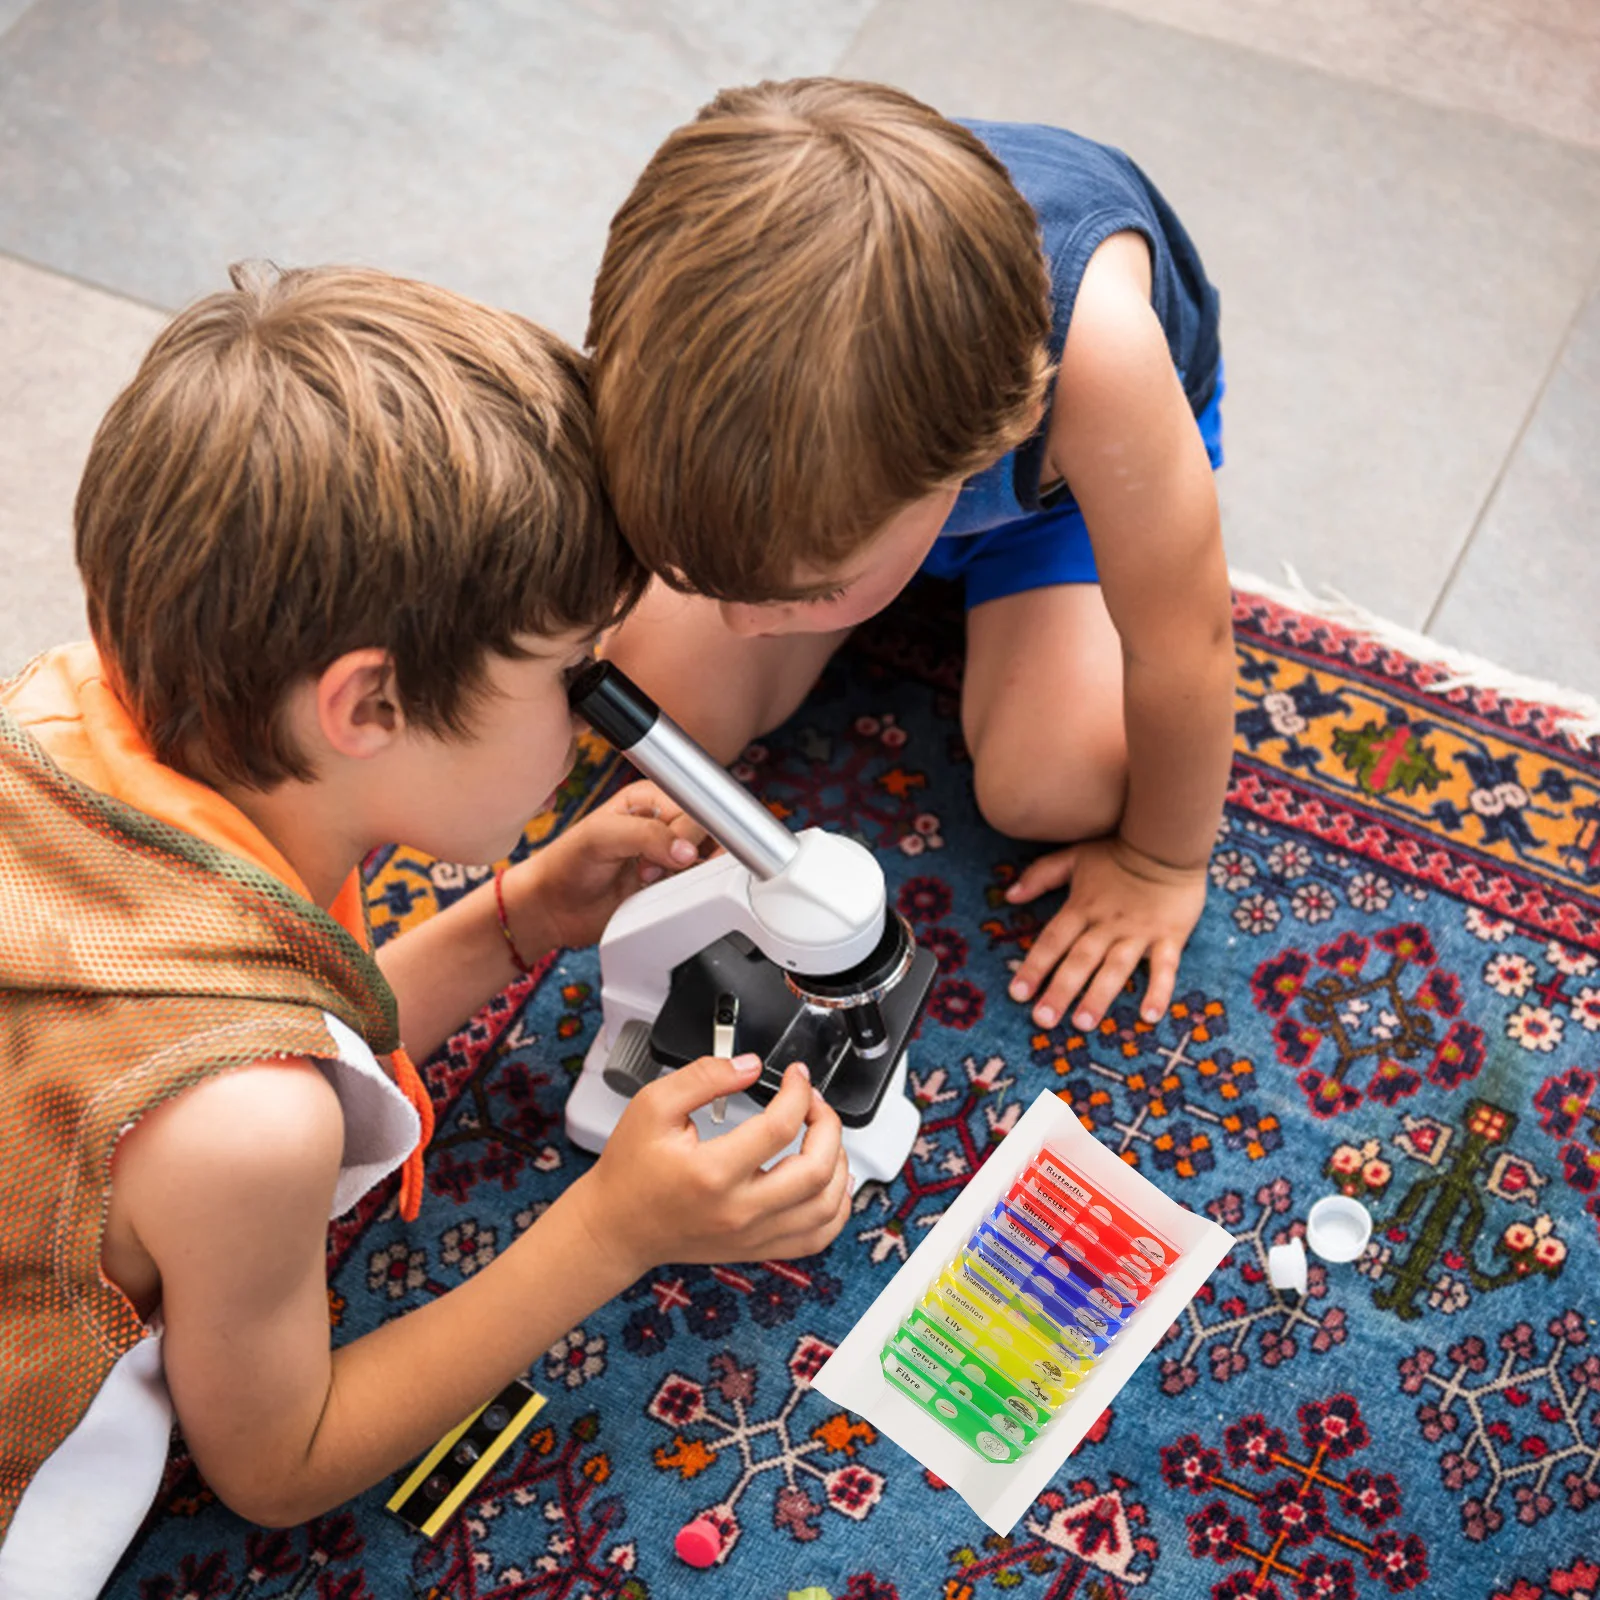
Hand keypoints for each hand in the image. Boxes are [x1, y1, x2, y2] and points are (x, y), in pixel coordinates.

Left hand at [505, 782, 704, 951]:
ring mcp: (668, 856)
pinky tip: (659, 892)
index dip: (687, 830)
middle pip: (706, 832)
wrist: (554, 909)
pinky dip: (686, 892)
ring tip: (653, 880)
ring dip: (686, 875)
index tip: (670, 851)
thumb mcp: (600, 836)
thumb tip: (687, 850)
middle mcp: (663, 824)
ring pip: (706, 859)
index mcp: (648, 799)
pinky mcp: (670, 884)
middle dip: (684, 854)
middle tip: (651, 868)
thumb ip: (646, 835)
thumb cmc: (566, 864)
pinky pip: (697, 885)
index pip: (692, 806)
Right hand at [573, 1055, 850, 1275]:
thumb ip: (703, 1077)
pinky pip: (817, 1237)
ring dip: (839, 1165)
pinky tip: (828, 1181)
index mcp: (712, 1173)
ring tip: (824, 1137)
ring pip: (826, 1208)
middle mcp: (739, 1211)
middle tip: (814, 1102)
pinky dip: (834, 1207)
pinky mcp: (758, 1249)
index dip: (798, 1091)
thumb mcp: (653, 1106)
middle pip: (817, 1170)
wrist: (616, 1227)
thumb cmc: (631, 1170)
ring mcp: (752, 1236)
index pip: (780, 1127)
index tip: (796, 1076)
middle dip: (828, 1125)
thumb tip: (750, 1066)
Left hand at [1004, 835, 1206, 1030]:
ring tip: (1083, 1024)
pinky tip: (1149, 1017)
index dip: (1034, 967)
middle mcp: (1107, 924)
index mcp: (1082, 907)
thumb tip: (1010, 896)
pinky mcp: (1170, 937)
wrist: (1167, 840)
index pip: (1052, 941)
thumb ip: (1041, 875)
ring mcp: (1139, 932)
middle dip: (1060, 990)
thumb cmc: (1118, 851)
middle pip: (1079, 960)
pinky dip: (1159, 991)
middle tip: (1043, 1020)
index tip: (1017, 994)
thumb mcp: (1074, 856)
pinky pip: (1165, 968)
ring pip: (1115, 968)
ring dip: (1099, 996)